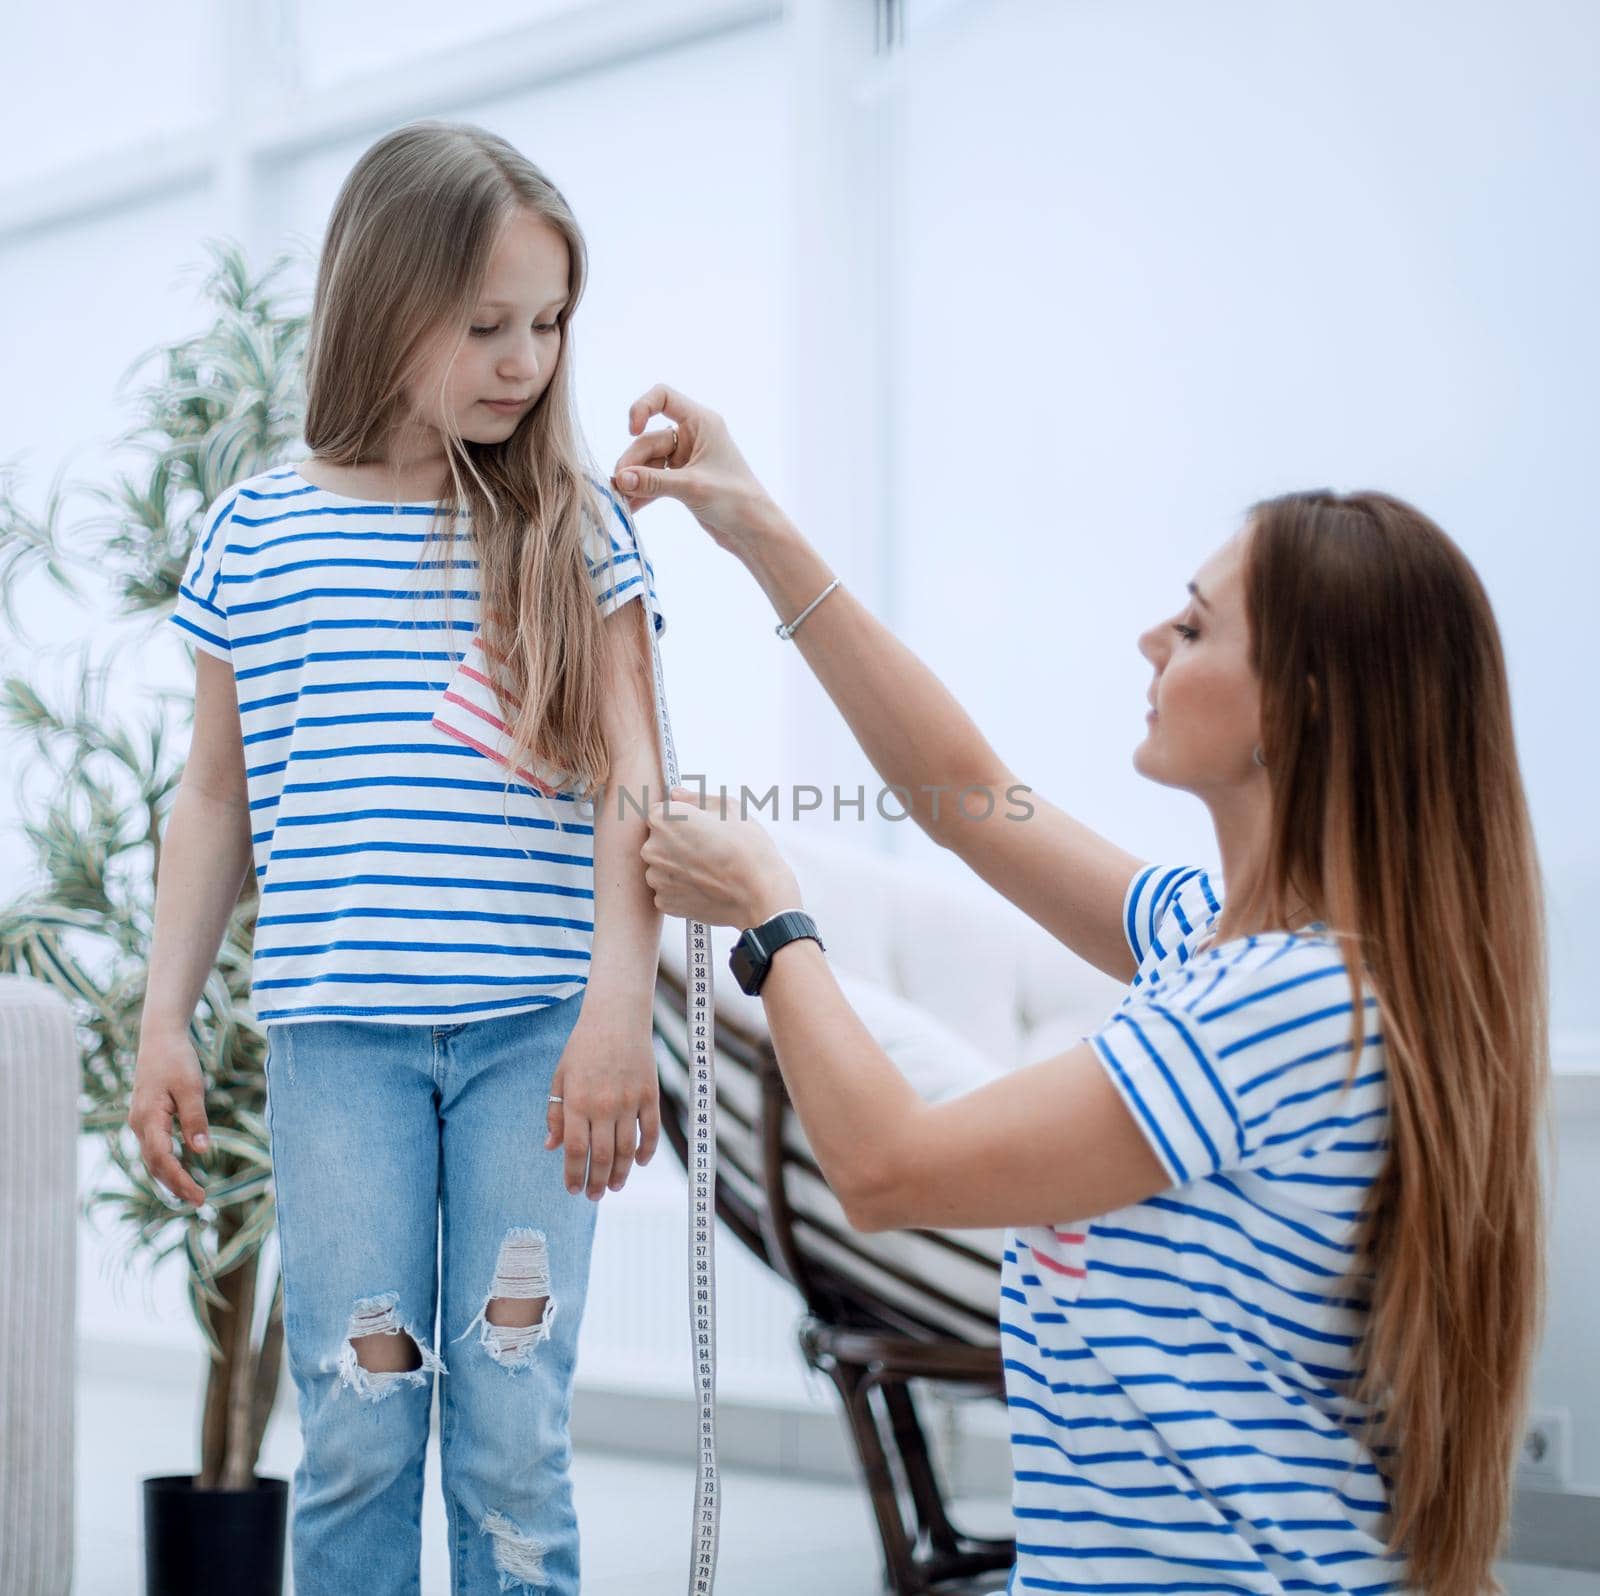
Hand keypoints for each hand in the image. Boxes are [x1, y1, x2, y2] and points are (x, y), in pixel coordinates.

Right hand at [128, 1030, 210, 1208]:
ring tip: (191, 1193)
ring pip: (153, 1158)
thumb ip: (195, 1120)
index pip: (163, 1160)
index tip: (199, 1197)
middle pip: (155, 1165)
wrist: (160, 1038)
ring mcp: (140, 1122)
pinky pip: (154, 1147)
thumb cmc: (176, 1060)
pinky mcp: (147, 1117)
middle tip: (199, 1201)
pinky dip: (166, 1162)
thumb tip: (201, 1152)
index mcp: (148, 1119)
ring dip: (170, 1177)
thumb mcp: (191, 1088)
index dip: (180, 1181)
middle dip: (175, 1185)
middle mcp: (139, 1125)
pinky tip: (181, 1169)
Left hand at [544, 1007, 661, 1200]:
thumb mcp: (561, 1076)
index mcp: (577, 1101)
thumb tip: (551, 1147)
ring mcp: (629, 1101)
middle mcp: (603, 1105)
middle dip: (597, 1182)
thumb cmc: (584, 1046)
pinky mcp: (649, 1095)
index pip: (575, 1150)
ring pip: (627, 1150)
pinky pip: (650, 1131)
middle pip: (602, 1156)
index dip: (574, 1174)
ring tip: (615, 1186)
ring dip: (621, 1173)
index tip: (572, 1189)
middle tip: (594, 1196)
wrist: (617, 1017)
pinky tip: (640, 1163)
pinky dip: (646, 1151)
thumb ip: (556, 1113)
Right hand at [611, 384, 789, 552]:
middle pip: (649, 439)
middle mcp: (693, 436)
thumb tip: (620, 479)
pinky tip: (630, 508)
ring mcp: (686, 459)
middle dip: (633, 462)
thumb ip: (654, 482)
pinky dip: (643, 492)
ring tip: (620, 500)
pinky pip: (655, 480)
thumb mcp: (692, 487)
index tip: (632, 432)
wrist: (754, 530)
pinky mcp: (683, 480)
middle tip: (619, 486)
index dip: (642, 408)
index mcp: (702, 422)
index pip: (664, 396)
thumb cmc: (735, 500)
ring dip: (634, 480)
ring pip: (649, 462)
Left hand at [641, 784, 801, 929]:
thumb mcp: (729, 807)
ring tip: (707, 869)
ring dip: (677, 866)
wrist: (759, 894)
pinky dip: (682, 888)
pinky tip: (704, 885)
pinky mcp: (664, 901)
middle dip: (677, 842)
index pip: (659, 812)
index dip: (680, 818)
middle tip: (707, 848)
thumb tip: (677, 794)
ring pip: (662, 866)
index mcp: (664, 820)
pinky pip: (668, 889)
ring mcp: (656, 878)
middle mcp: (652, 848)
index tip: (697, 827)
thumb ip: (695, 798)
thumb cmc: (747, 849)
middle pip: (657, 840)